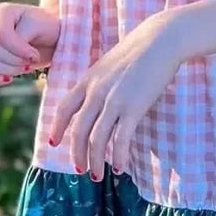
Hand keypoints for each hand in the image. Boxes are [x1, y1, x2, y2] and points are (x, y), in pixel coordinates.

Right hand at [0, 1, 60, 85]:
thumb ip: (21, 36)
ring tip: (25, 67)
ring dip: (9, 70)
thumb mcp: (39, 26)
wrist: (52, 39)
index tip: (35, 55)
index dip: (17, 50)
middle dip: (15, 60)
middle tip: (32, 61)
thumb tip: (7, 54)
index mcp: (1, 12)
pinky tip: (9, 79)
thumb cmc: (47, 28)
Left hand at [50, 12, 183, 179]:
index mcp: (88, 80)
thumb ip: (100, 82)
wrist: (161, 39)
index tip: (54, 143)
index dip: (57, 128)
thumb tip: (97, 100)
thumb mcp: (109, 64)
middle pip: (78, 130)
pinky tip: (119, 167)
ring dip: (96, 161)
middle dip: (77, 154)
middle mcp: (96, 92)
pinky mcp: (133, 108)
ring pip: (97, 139)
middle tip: (80, 170)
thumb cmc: (139, 51)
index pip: (64, 108)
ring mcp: (114, 100)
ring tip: (98, 176)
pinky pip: (120, 139)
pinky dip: (118, 156)